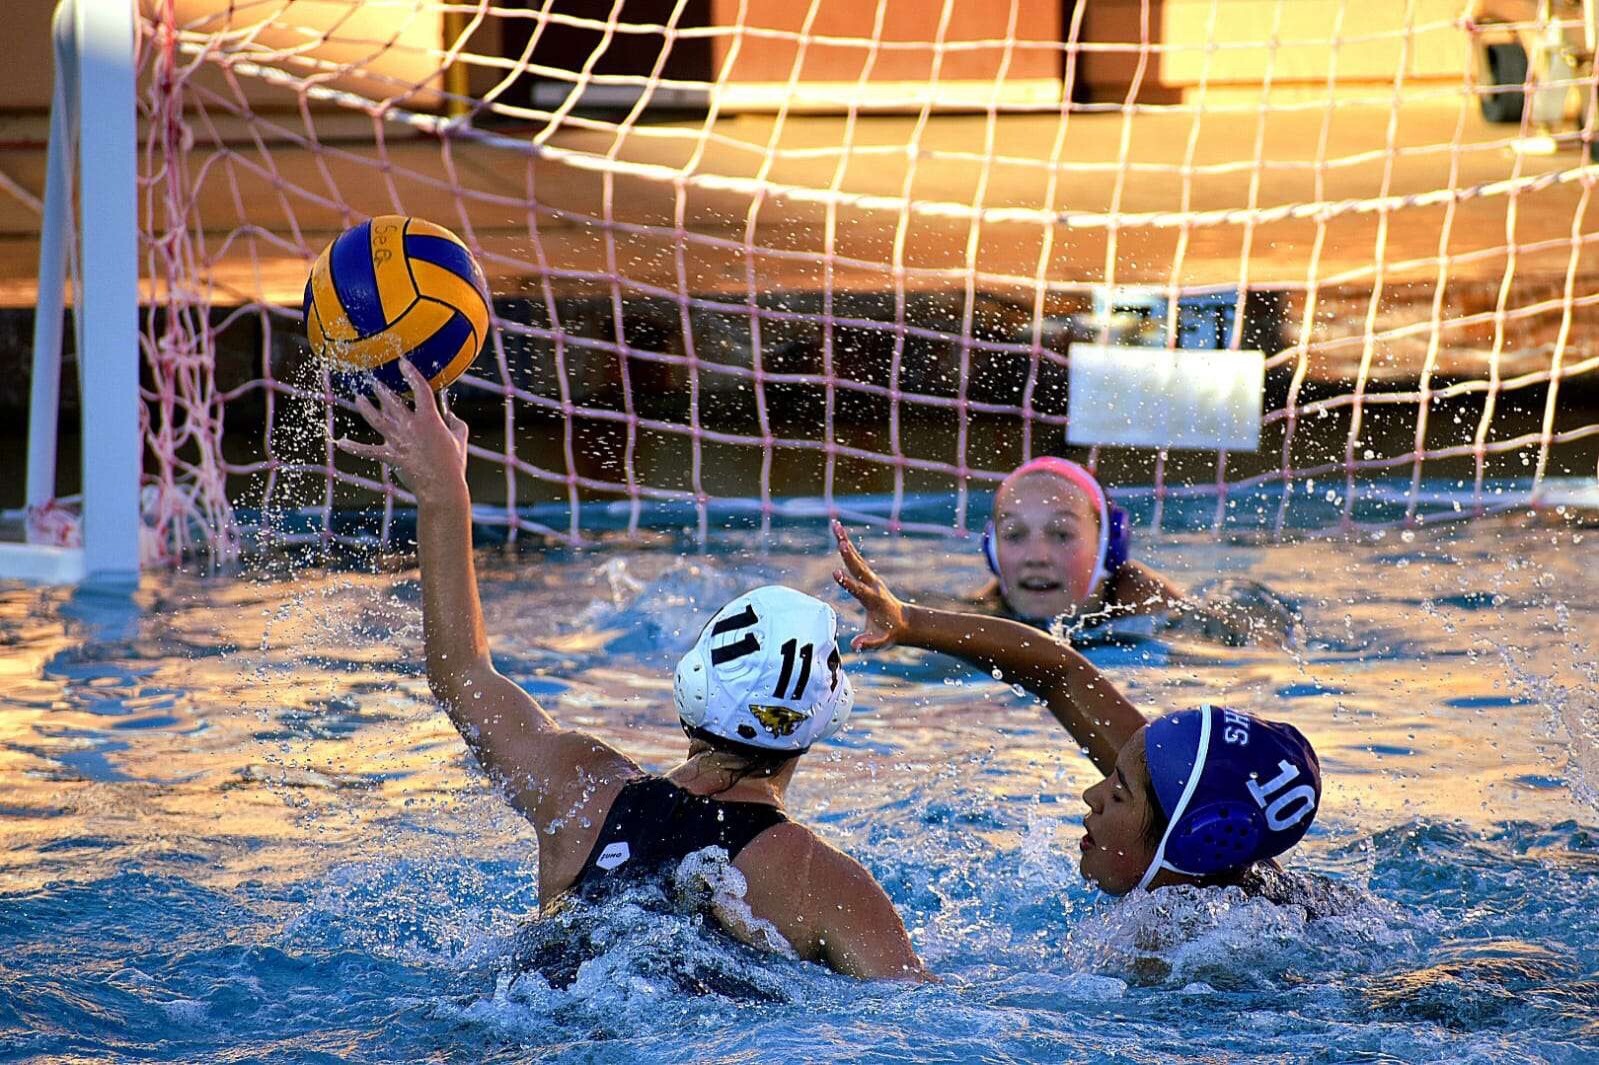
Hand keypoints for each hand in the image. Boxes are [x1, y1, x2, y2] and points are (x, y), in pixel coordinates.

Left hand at [334, 360, 468, 503]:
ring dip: (365, 407)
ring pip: (376, 419)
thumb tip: (451, 415)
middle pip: (391, 401)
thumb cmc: (453, 464)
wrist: (442, 487)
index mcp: (429, 419)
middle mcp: (410, 426)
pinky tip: (341, 442)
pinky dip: (354, 447)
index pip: (420, 389)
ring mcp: (398, 441)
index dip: (411, 373)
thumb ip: (456, 423)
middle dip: (381, 389)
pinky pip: (368, 450)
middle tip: (374, 381)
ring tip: (358, 398)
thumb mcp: (460, 439)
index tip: (402, 363)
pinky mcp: (390, 456)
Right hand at [831, 520, 909, 650]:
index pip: (858, 590)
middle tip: (839, 541)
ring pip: (856, 558)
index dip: (847, 582)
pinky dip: (847, 545)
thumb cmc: (889, 632)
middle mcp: (872, 585)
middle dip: (848, 555)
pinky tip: (839, 533)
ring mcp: (871, 578)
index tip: (835, 572)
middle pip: (858, 567)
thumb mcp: (880, 641)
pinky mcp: (867, 575)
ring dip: (845, 541)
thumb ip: (869, 642)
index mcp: (873, 600)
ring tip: (835, 525)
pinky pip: (855, 558)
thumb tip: (856, 645)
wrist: (903, 621)